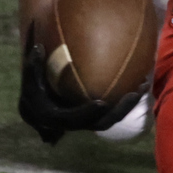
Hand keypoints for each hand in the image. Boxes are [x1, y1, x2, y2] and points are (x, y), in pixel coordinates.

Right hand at [17, 43, 140, 144]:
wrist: (35, 104)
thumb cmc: (32, 86)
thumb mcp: (29, 76)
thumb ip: (32, 64)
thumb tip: (38, 47)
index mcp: (55, 117)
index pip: (73, 119)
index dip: (88, 113)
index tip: (102, 102)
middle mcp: (73, 125)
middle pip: (100, 124)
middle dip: (119, 110)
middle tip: (135, 93)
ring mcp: (85, 123)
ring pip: (110, 120)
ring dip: (127, 106)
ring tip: (143, 86)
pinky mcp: (93, 118)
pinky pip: (111, 114)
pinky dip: (124, 102)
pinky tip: (140, 84)